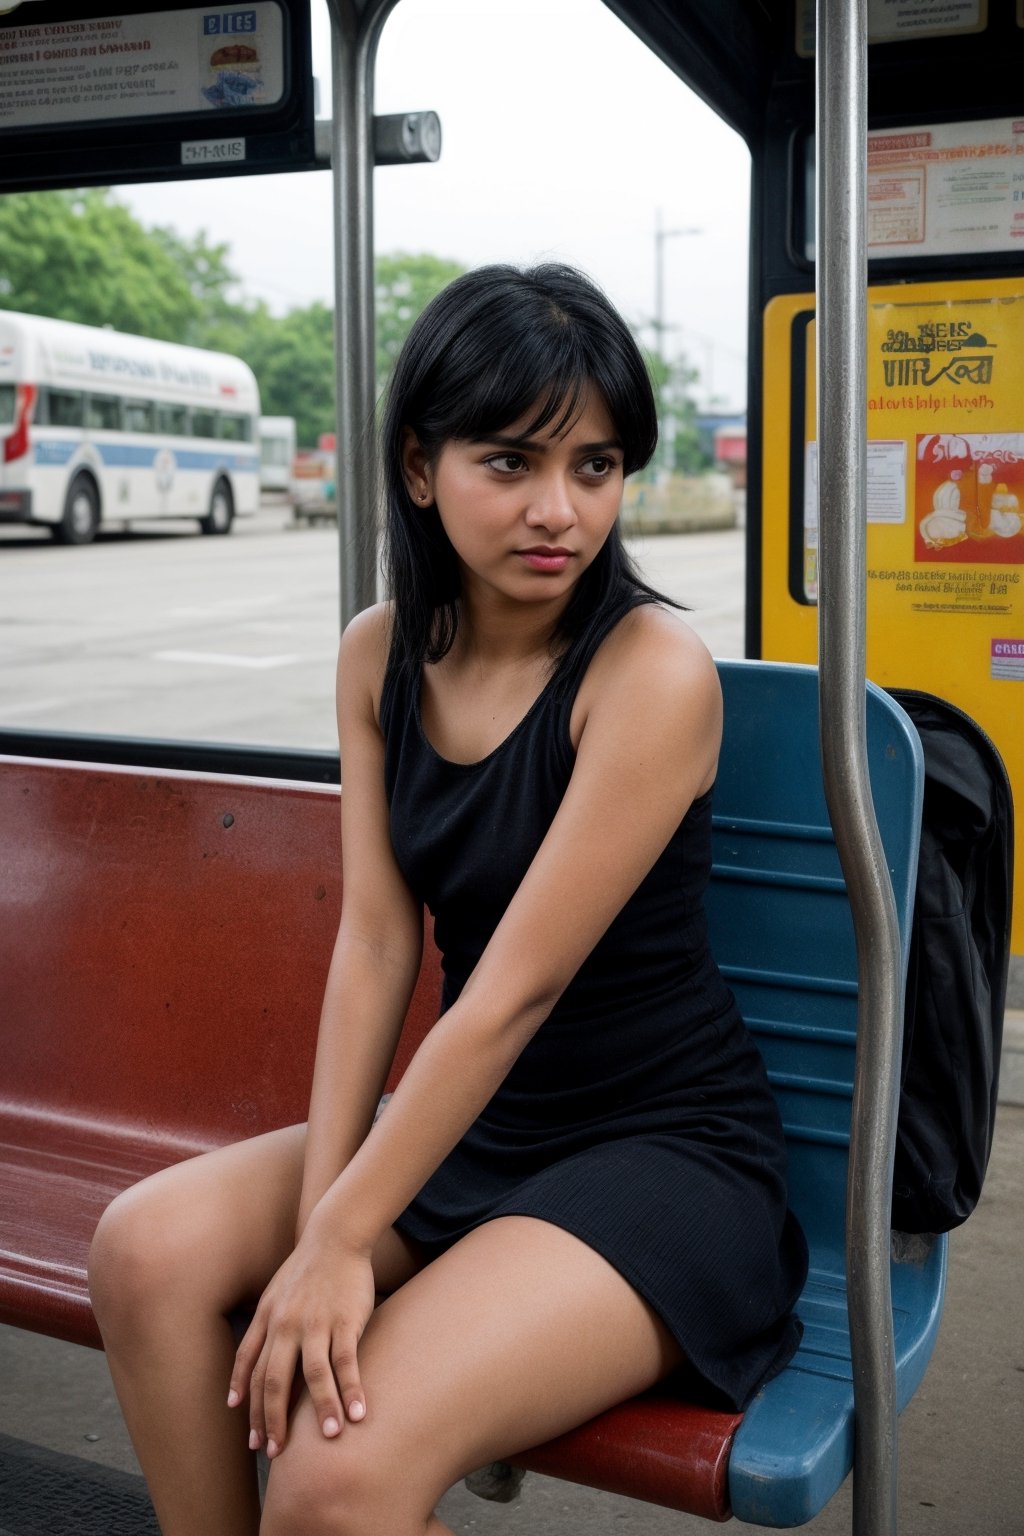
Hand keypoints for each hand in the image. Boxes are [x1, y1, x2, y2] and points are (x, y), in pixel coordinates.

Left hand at [227, 1221, 375, 1457]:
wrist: (336, 1236)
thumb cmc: (306, 1269)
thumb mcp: (274, 1294)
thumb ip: (265, 1327)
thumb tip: (254, 1361)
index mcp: (267, 1320)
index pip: (250, 1369)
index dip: (247, 1403)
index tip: (250, 1436)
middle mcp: (286, 1325)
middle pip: (273, 1381)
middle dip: (272, 1421)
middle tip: (275, 1453)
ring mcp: (316, 1323)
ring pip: (312, 1376)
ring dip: (320, 1411)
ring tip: (328, 1439)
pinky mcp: (346, 1320)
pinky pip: (347, 1361)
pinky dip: (351, 1390)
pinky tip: (358, 1414)